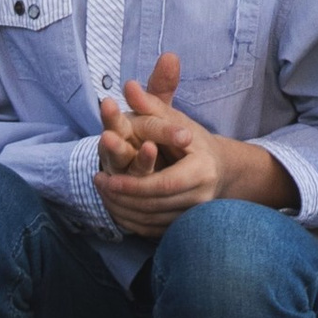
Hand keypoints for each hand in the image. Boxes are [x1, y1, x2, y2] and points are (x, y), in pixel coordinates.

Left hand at [94, 55, 294, 231]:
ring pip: (152, 221)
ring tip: (102, 189)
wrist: (219, 169)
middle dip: (122, 196)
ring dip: (122, 208)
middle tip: (98, 181)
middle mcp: (201, 197)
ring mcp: (193, 215)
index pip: (163, 184)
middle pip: (155, 205)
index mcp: (202, 170)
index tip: (107, 178)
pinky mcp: (184, 226)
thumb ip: (152, 104)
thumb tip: (128, 86)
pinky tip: (114, 206)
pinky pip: (153, 231)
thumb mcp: (175, 119)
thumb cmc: (192, 140)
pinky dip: (131, 221)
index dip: (134, 184)